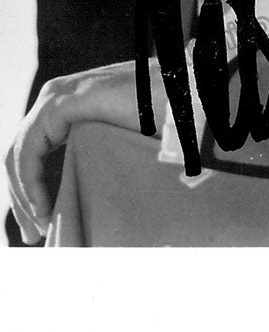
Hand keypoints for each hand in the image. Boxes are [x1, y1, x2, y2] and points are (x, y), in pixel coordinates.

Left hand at [5, 59, 166, 244]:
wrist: (186, 100)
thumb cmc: (167, 122)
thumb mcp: (122, 144)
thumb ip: (100, 159)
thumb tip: (91, 200)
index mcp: (70, 102)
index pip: (32, 149)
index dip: (29, 190)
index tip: (40, 226)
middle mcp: (58, 95)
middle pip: (21, 154)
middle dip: (23, 198)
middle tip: (33, 236)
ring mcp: (58, 95)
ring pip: (19, 154)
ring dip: (24, 196)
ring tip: (39, 229)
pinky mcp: (62, 103)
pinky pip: (29, 150)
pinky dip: (29, 183)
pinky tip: (42, 208)